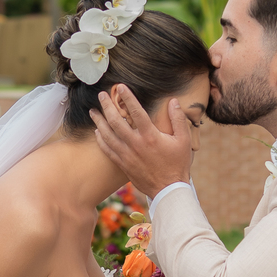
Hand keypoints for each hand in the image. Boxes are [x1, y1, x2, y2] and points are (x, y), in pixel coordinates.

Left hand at [90, 85, 191, 199]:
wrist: (169, 189)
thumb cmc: (178, 164)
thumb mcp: (183, 140)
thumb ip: (178, 119)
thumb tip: (173, 101)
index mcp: (150, 136)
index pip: (136, 112)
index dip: (128, 98)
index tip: (120, 87)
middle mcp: (135, 144)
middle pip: (116, 122)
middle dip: (107, 106)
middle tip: (101, 95)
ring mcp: (127, 155)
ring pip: (108, 135)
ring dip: (99, 122)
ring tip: (92, 111)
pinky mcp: (123, 164)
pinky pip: (108, 150)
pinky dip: (101, 140)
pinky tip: (97, 132)